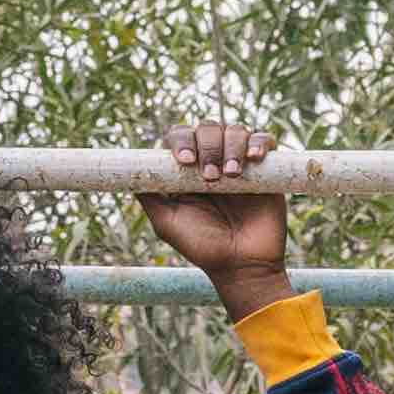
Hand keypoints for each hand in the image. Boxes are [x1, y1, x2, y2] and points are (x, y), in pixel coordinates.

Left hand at [139, 105, 294, 300]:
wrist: (243, 265)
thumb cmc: (203, 247)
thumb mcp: (167, 223)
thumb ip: (149, 196)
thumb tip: (128, 171)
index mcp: (188, 171)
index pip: (181, 136)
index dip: (182, 140)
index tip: (186, 160)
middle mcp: (213, 161)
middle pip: (208, 128)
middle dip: (208, 147)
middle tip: (210, 178)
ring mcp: (240, 162)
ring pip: (235, 130)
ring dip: (231, 147)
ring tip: (231, 175)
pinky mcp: (265, 169)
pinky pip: (263, 140)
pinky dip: (258, 143)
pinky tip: (254, 158)